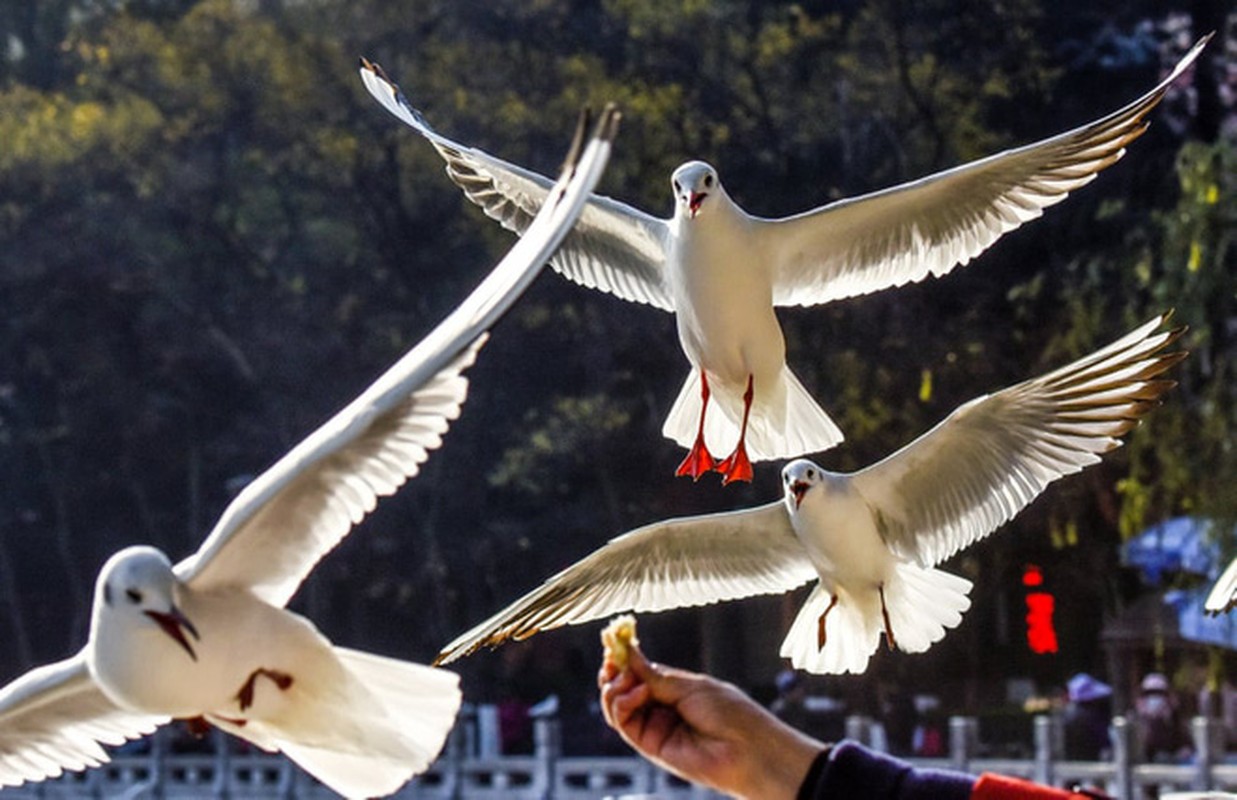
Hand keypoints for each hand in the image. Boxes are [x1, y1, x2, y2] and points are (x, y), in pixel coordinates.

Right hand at [598, 640, 822, 799]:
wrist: (747, 748)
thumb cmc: (729, 712)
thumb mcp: (689, 685)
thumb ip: (654, 675)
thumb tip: (628, 653)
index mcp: (675, 689)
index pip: (640, 672)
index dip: (625, 659)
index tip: (613, 642)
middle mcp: (662, 708)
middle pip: (624, 689)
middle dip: (614, 673)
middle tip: (611, 659)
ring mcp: (656, 727)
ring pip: (618, 707)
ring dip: (614, 689)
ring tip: (623, 679)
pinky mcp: (651, 746)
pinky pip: (625, 724)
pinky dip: (622, 704)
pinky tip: (636, 693)